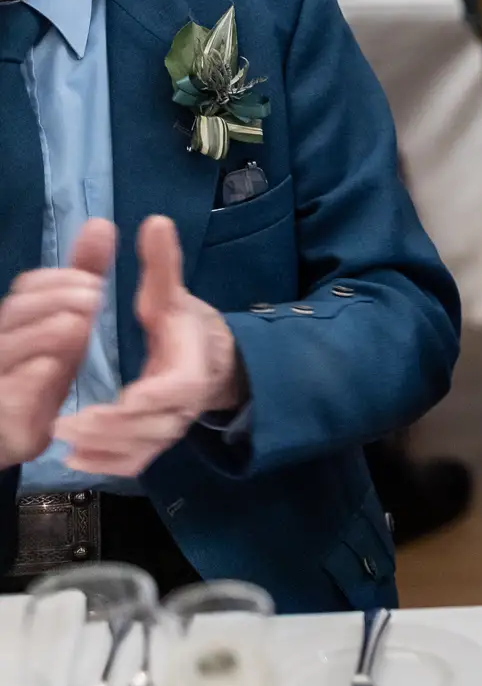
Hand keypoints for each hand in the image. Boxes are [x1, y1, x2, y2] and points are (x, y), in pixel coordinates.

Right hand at [0, 220, 113, 467]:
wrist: (11, 437)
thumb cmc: (38, 376)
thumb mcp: (66, 324)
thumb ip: (80, 279)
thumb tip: (101, 224)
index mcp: (17, 323)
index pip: (27, 290)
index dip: (56, 281)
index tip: (94, 280)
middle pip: (15, 313)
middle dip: (53, 301)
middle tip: (94, 297)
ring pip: (6, 350)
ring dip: (42, 335)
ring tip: (77, 324)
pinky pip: (4, 398)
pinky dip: (25, 382)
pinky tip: (48, 368)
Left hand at [56, 216, 239, 477]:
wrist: (214, 362)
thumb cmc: (186, 327)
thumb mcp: (173, 294)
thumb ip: (163, 264)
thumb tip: (156, 221)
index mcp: (190, 368)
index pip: (177, 388)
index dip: (153, 396)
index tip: (124, 399)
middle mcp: (182, 405)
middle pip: (153, 426)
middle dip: (112, 428)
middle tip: (67, 422)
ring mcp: (168, 427)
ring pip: (141, 449)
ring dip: (104, 449)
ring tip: (63, 438)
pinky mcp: (154, 441)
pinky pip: (134, 462)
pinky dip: (106, 464)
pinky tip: (73, 457)